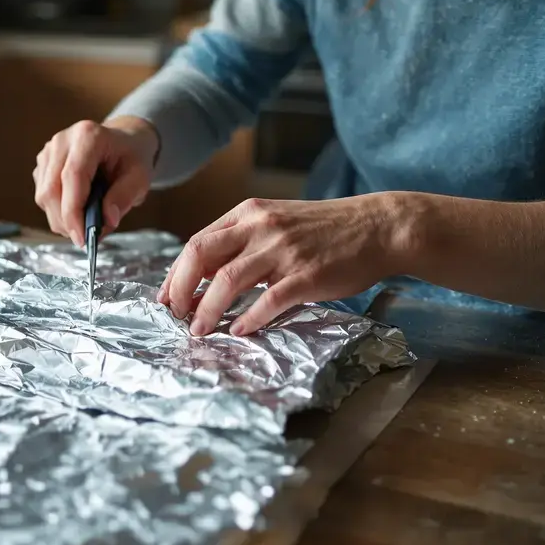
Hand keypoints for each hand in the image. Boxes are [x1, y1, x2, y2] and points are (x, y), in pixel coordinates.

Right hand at [33, 116, 158, 245]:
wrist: (122, 143)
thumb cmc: (131, 158)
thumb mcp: (140, 177)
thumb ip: (125, 197)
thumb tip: (107, 220)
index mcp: (88, 136)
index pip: (72, 177)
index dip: (73, 211)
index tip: (82, 238)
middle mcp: (62, 141)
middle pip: (51, 190)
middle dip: (66, 221)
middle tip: (85, 239)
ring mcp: (48, 152)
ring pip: (43, 196)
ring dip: (61, 219)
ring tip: (84, 224)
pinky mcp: (42, 165)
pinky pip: (42, 196)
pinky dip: (57, 212)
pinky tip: (77, 211)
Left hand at [159, 193, 416, 335]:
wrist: (378, 227)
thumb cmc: (327, 229)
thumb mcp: (278, 221)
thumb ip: (244, 240)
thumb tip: (208, 273)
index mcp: (249, 214)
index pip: (196, 242)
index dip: (175, 273)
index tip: (166, 298)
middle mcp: (260, 227)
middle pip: (200, 255)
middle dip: (180, 289)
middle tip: (175, 314)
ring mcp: (283, 250)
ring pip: (227, 279)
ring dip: (207, 309)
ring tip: (199, 330)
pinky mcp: (306, 274)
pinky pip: (268, 299)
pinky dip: (249, 318)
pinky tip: (240, 330)